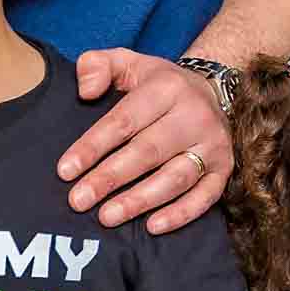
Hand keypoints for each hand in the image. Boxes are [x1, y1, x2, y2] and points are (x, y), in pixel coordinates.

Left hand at [59, 48, 232, 233]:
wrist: (212, 89)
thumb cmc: (158, 84)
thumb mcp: (127, 63)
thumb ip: (97, 65)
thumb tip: (85, 92)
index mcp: (167, 88)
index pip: (124, 121)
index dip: (92, 147)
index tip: (65, 171)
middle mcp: (194, 115)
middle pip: (148, 151)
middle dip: (110, 178)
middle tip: (78, 201)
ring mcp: (213, 144)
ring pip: (176, 177)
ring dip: (140, 200)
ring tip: (107, 217)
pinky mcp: (224, 168)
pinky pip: (206, 196)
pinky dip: (181, 214)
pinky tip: (152, 227)